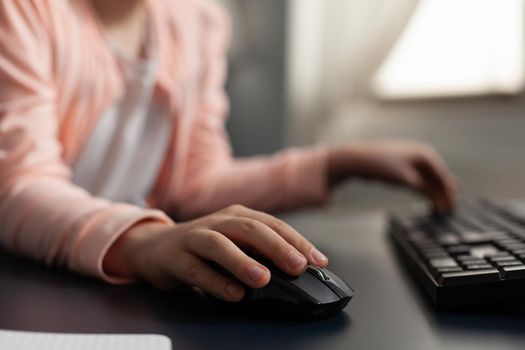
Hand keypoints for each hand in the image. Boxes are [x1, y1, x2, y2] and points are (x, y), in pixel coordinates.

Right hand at [103, 205, 328, 301]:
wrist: (154, 246)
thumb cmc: (202, 246)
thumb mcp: (233, 242)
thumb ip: (259, 252)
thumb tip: (297, 269)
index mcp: (237, 216)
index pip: (272, 224)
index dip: (297, 241)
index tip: (317, 261)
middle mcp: (218, 222)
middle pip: (249, 229)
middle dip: (276, 247)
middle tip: (297, 266)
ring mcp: (195, 238)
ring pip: (219, 244)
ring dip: (243, 261)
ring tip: (263, 279)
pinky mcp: (176, 257)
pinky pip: (196, 270)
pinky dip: (216, 282)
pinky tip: (233, 294)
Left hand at [328, 140, 456, 212]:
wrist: (357, 159)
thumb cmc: (382, 166)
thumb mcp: (407, 180)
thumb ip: (426, 189)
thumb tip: (442, 199)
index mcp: (426, 154)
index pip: (444, 176)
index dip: (449, 194)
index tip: (451, 209)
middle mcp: (421, 154)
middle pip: (438, 177)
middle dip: (443, 194)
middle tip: (447, 211)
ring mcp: (411, 159)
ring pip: (428, 178)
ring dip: (434, 192)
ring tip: (439, 208)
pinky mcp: (402, 165)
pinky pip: (418, 178)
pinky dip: (423, 188)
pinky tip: (426, 197)